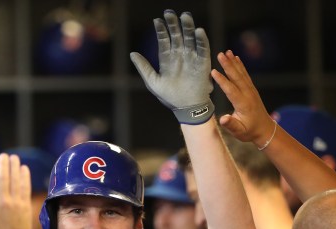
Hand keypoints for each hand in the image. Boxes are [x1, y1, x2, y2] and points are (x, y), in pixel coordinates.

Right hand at [0, 154, 31, 228]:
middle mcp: (2, 203)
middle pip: (2, 178)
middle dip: (3, 164)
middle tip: (3, 155)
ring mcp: (15, 203)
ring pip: (15, 180)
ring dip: (14, 166)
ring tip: (14, 157)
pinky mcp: (25, 205)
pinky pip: (25, 187)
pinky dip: (24, 176)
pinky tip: (23, 168)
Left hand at [130, 10, 213, 124]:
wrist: (186, 108)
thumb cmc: (169, 97)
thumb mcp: (152, 82)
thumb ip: (144, 67)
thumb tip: (132, 54)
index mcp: (167, 59)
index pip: (164, 40)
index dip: (161, 30)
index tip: (157, 20)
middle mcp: (180, 56)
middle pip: (177, 36)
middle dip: (173, 24)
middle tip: (170, 13)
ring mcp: (191, 58)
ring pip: (190, 39)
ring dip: (188, 27)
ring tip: (185, 16)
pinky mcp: (203, 63)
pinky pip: (202, 49)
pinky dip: (201, 40)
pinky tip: (198, 31)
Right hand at [211, 50, 275, 145]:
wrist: (264, 129)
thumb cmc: (249, 131)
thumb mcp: (239, 132)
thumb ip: (231, 125)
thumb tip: (223, 118)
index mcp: (243, 104)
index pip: (231, 90)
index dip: (222, 81)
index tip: (213, 72)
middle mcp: (248, 94)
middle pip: (236, 77)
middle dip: (228, 65)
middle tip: (220, 54)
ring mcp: (251, 90)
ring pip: (241, 73)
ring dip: (233, 62)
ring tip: (227, 52)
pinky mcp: (251, 89)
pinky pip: (245, 75)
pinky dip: (240, 65)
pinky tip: (236, 58)